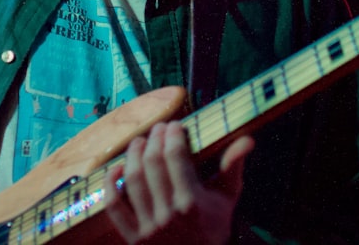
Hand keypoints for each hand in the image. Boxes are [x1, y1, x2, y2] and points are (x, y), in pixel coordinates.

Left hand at [103, 121, 254, 244]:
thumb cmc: (214, 229)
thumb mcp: (226, 200)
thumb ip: (233, 168)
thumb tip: (247, 139)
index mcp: (191, 202)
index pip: (175, 157)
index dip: (173, 135)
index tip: (174, 124)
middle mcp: (167, 214)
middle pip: (152, 163)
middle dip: (155, 139)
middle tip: (158, 128)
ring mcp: (148, 227)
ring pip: (132, 180)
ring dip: (133, 155)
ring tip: (139, 141)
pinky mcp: (132, 239)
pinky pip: (114, 206)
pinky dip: (111, 185)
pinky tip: (116, 168)